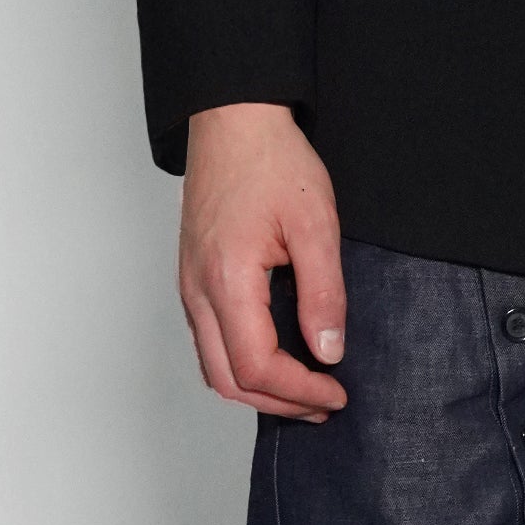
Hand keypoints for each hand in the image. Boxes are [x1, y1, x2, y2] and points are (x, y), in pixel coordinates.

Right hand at [179, 103, 347, 421]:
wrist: (234, 120)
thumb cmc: (273, 160)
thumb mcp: (315, 222)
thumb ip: (324, 290)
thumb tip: (328, 350)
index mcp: (227, 281)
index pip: (257, 367)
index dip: (298, 392)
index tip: (336, 395)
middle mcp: (197, 291)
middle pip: (228, 379)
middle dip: (278, 402)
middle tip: (324, 403)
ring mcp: (189, 285)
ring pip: (213, 365)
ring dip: (257, 386)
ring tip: (305, 386)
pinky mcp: (192, 276)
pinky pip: (209, 339)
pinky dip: (241, 361)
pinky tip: (277, 353)